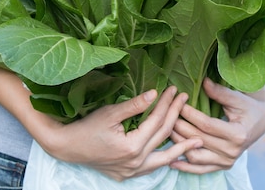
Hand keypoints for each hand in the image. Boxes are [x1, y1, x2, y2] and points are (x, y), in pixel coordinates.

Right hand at [41, 86, 202, 180]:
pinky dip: (163, 160)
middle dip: (176, 116)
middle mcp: (135, 162)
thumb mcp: (110, 112)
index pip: (157, 121)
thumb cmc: (86, 126)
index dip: (167, 104)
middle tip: (186, 101)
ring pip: (163, 159)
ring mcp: (132, 172)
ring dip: (180, 148)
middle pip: (163, 136)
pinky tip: (173, 155)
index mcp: (132, 146)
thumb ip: (135, 105)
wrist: (66, 146)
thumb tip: (156, 93)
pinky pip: (151, 168)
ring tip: (198, 142)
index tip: (175, 90)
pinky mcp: (127, 175)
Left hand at [169, 78, 264, 173]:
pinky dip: (185, 167)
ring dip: (179, 145)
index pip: (207, 125)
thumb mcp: (237, 98)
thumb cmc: (248, 106)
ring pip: (196, 156)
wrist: (261, 121)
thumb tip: (203, 82)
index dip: (190, 114)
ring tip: (166, 131)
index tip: (178, 103)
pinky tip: (171, 160)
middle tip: (167, 115)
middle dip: (180, 126)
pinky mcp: (223, 166)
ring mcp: (227, 161)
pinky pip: (200, 169)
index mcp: (238, 134)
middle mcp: (232, 151)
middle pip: (198, 140)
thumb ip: (220, 92)